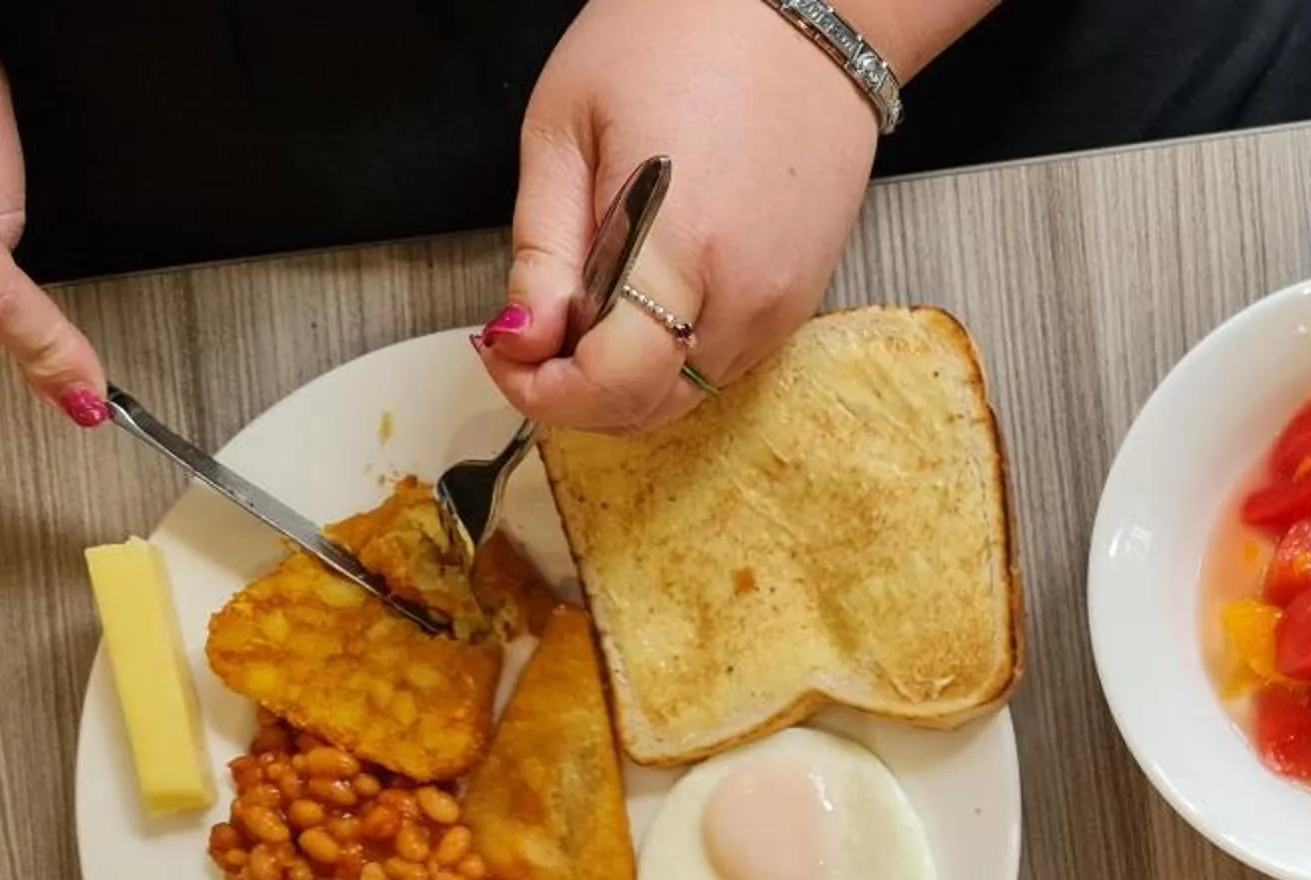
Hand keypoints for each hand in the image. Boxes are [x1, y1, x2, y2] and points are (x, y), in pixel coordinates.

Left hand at [484, 0, 890, 434]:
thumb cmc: (685, 36)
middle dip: (577, 394)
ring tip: (593, 298)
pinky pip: (723, 364)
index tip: (507, 354)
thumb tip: (522, 338)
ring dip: (626, 377)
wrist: (803, 11)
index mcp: (683, 246)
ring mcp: (783, 306)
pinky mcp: (801, 300)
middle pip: (648, 409)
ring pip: (687, 397)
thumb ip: (543, 248)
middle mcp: (747, 295)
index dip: (542, 392)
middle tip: (533, 336)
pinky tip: (648, 290)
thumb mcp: (568, 124)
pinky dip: (672, 353)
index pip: (611, 385)